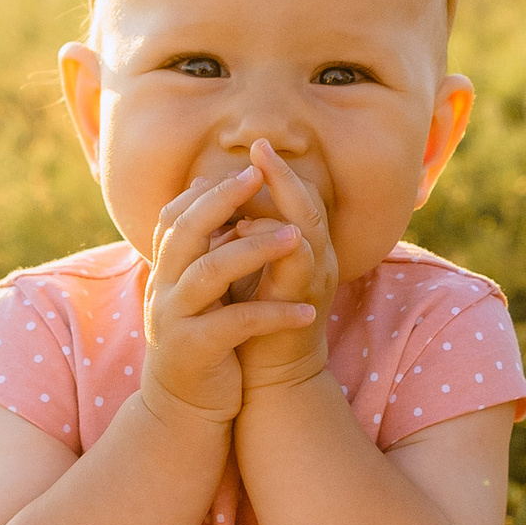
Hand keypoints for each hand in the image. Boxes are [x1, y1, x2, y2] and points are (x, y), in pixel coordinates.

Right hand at [139, 159, 315, 425]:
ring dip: (253, 250)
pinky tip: (307, 312)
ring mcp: (174, 318)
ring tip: (296, 238)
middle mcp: (162, 288)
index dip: (207, 191)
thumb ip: (206, 248)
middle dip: (222, 200)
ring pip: (210, 272)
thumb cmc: (203, 339)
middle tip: (258, 176)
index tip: (246, 168)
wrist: (185, 407)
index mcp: (166, 269)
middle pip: (186, 231)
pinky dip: (273, 315)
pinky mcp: (194, 350)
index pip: (175, 216)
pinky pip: (236, 324)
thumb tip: (218, 192)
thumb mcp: (201, 290)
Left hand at [234, 140, 337, 394]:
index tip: (253, 147)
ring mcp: (314, 281)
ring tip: (257, 172)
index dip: (278, 172)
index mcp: (303, 251)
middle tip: (260, 145)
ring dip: (285, 197)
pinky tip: (244, 229)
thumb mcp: (243, 274)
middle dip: (284, 174)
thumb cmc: (253, 325)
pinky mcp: (302, 303)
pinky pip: (296, 261)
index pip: (298, 198)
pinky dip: (273, 241)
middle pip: (310, 203)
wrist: (269, 379)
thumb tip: (208, 200)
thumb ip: (235, 239)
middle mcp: (316, 261)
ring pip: (310, 225)